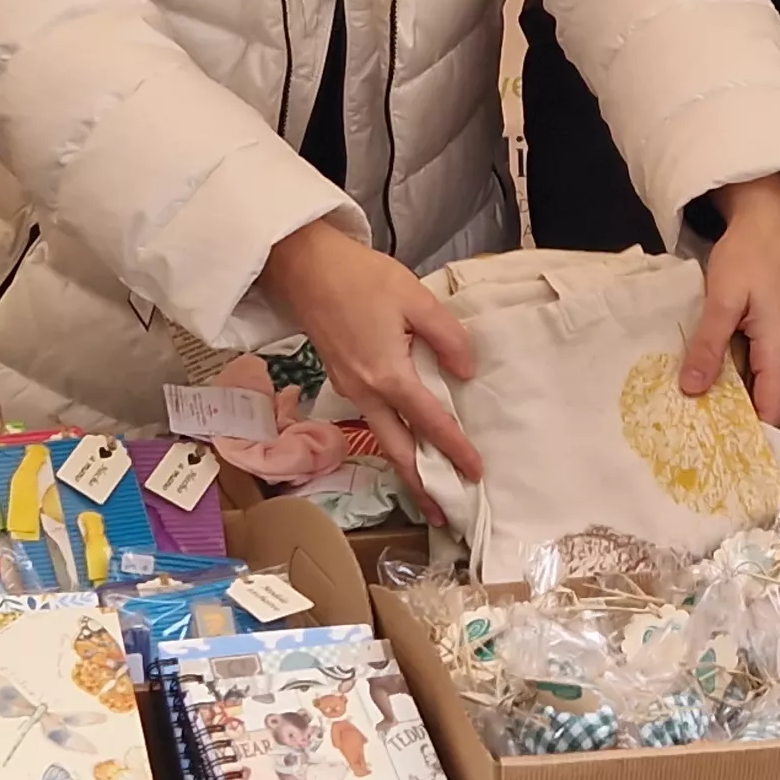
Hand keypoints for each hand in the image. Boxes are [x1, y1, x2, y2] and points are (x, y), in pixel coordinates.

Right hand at [256, 219, 479, 502]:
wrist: (303, 266)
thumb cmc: (358, 277)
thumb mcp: (414, 298)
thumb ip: (446, 337)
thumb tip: (464, 372)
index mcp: (387, 374)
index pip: (429, 422)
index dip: (455, 449)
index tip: (476, 472)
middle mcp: (365, 392)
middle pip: (396, 450)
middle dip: (421, 485)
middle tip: (443, 513)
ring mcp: (349, 388)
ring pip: (381, 438)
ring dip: (405, 466)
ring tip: (427, 488)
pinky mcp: (342, 378)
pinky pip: (371, 419)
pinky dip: (392, 439)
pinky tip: (406, 438)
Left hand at [680, 176, 779, 426]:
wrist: (768, 217)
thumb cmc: (748, 254)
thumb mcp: (722, 300)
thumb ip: (708, 347)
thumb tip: (691, 392)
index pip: (771, 411)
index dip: (750, 437)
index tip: (719, 459)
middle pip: (767, 401)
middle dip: (735, 420)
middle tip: (695, 441)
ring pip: (762, 384)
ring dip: (734, 397)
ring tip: (696, 417)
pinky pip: (761, 366)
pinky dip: (738, 377)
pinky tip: (711, 380)